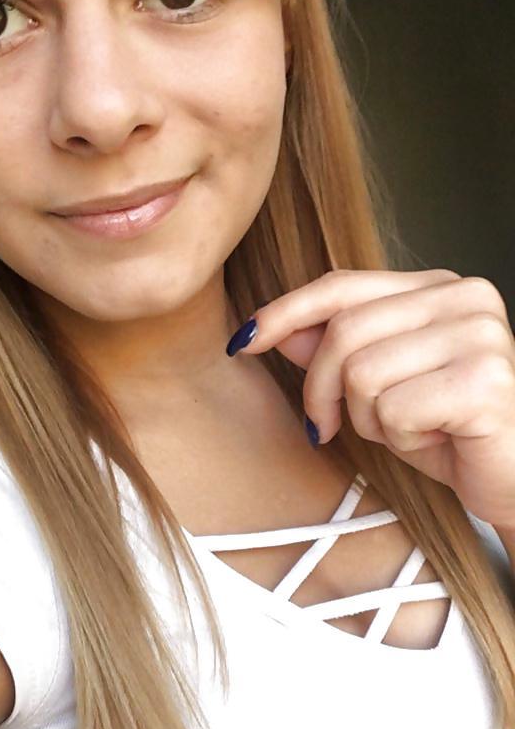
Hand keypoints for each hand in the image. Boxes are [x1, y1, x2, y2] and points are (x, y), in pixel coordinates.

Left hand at [230, 269, 514, 531]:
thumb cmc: (451, 433)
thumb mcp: (380, 388)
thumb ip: (333, 351)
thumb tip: (275, 329)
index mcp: (441, 287)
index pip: (343, 285)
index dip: (286, 312)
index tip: (244, 341)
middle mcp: (466, 298)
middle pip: (343, 332)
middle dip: (322, 390)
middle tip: (328, 428)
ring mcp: (481, 335)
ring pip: (362, 374)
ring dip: (370, 421)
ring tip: (409, 431)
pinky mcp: (485, 381)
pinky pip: (394, 410)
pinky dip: (400, 440)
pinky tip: (437, 442)